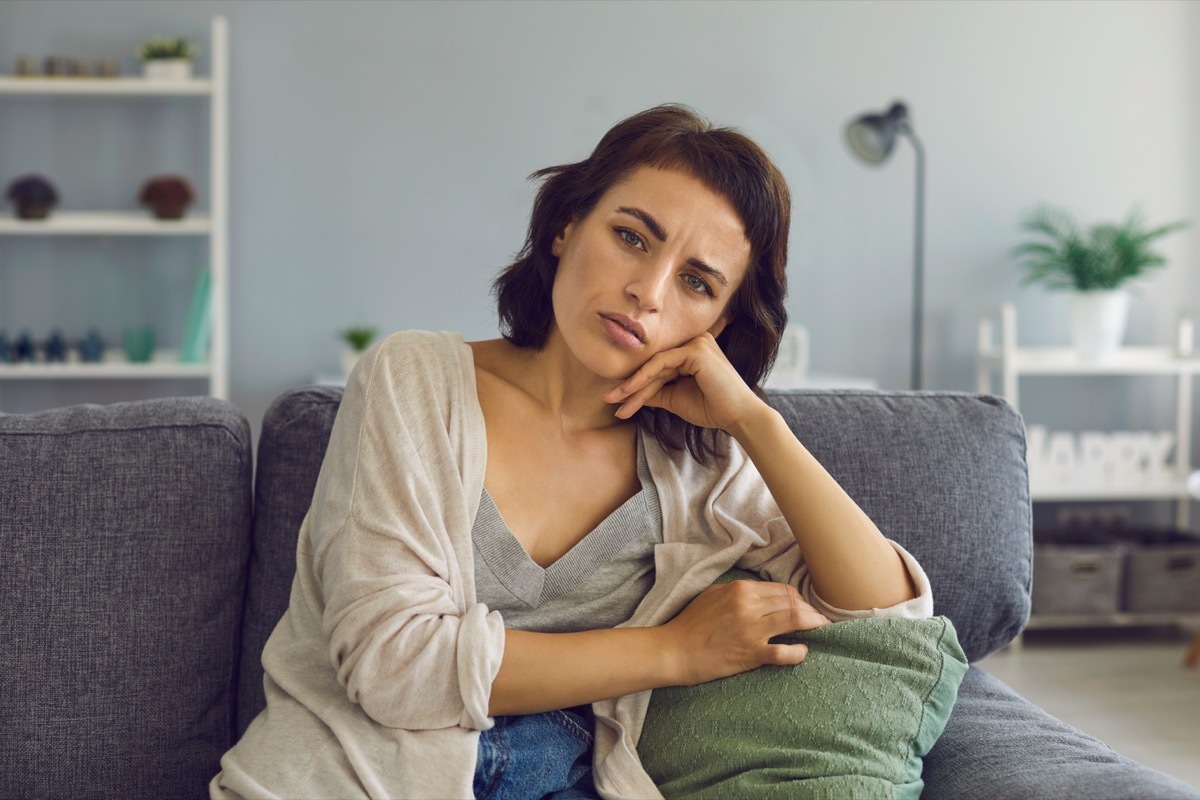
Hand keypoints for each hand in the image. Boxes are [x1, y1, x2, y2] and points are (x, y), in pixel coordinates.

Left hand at [602, 333, 763, 429]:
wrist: (737, 417)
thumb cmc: (712, 408)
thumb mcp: (675, 399)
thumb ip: (656, 392)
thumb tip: (630, 392)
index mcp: (691, 351)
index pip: (657, 367)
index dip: (636, 385)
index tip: (617, 402)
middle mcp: (694, 341)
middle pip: (654, 365)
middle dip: (630, 386)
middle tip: (609, 400)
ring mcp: (696, 343)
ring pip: (655, 365)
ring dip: (633, 385)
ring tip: (615, 402)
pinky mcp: (696, 349)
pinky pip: (661, 364)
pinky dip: (644, 378)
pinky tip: (629, 392)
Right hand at [661, 579, 830, 686]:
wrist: (674, 650)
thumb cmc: (690, 624)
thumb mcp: (713, 595)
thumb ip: (737, 591)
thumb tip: (760, 594)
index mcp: (740, 589)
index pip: (781, 590)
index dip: (798, 598)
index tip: (804, 607)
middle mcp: (748, 605)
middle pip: (792, 602)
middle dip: (810, 610)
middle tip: (818, 620)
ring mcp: (751, 630)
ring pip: (795, 619)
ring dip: (813, 625)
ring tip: (821, 630)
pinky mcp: (750, 653)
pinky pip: (783, 652)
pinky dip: (798, 652)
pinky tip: (803, 652)